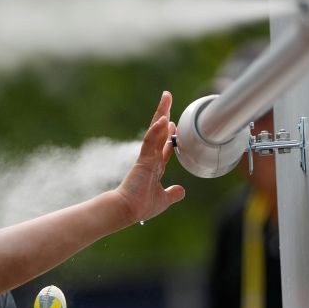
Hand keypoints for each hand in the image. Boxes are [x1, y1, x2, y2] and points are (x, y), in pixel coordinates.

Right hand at [115, 91, 184, 223]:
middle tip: (167, 97)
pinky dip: (156, 131)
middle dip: (164, 114)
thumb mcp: (163, 200)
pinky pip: (150, 142)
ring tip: (166, 98)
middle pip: (159, 132)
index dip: (169, 134)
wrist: (127, 211)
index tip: (172, 122)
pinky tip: (163, 119)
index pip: (163, 146)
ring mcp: (147, 158)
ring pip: (155, 131)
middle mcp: (151, 159)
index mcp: (155, 167)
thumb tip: (181, 190)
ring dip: (161, 114)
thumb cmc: (141, 207)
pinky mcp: (143, 160)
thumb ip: (172, 193)